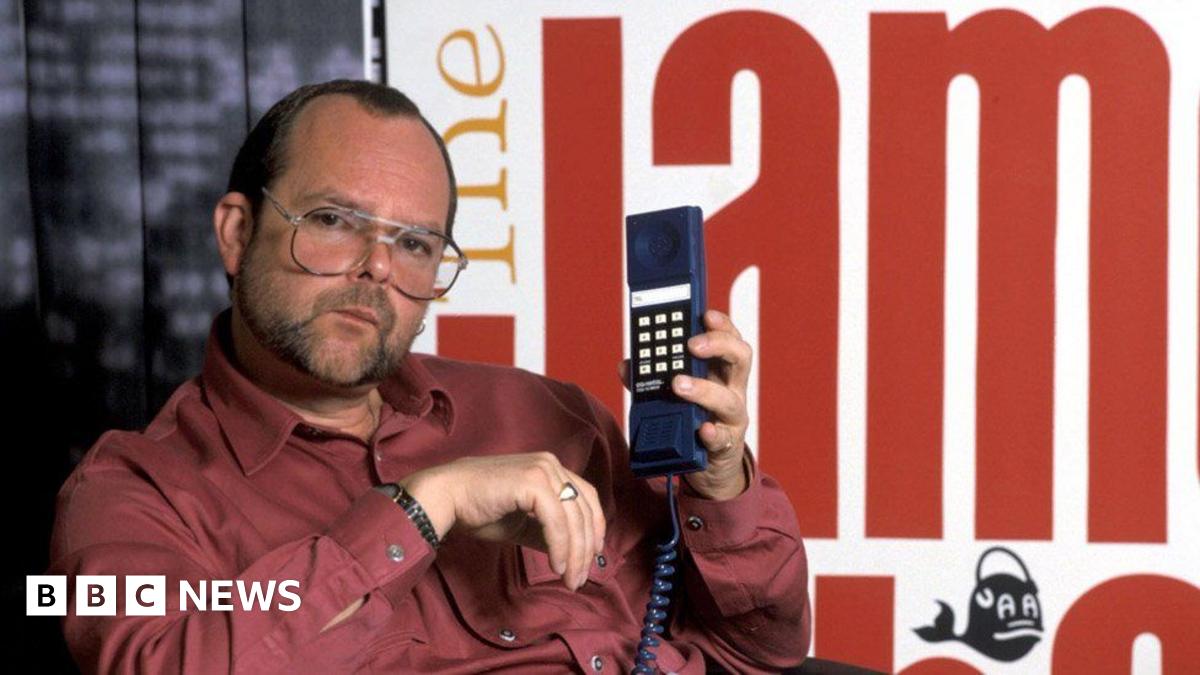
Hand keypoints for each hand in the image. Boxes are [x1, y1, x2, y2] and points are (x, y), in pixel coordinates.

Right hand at [402, 453, 605, 589]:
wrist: (447, 497)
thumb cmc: (480, 509)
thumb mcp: (522, 522)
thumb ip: (547, 531)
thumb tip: (572, 554)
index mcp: (551, 468)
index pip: (586, 498)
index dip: (595, 528)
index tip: (592, 557)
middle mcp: (551, 464)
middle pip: (584, 510)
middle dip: (586, 549)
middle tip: (580, 578)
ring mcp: (543, 470)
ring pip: (573, 518)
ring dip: (575, 553)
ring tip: (570, 578)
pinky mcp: (532, 482)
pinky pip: (556, 521)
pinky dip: (560, 546)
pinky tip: (556, 565)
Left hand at [620, 309, 751, 499]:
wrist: (710, 465)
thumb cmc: (692, 420)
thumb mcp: (673, 394)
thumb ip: (651, 379)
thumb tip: (626, 365)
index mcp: (721, 372)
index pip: (730, 339)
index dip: (721, 324)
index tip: (705, 314)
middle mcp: (733, 390)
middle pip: (740, 358)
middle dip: (718, 345)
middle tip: (692, 345)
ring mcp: (732, 418)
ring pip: (729, 399)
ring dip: (703, 390)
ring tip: (678, 385)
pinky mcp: (726, 445)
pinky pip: (722, 438)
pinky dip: (711, 433)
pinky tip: (701, 429)